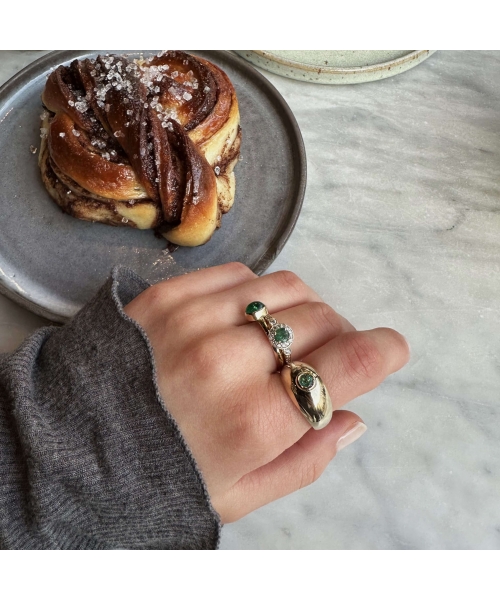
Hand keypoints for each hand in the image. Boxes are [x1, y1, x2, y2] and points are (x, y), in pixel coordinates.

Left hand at [124, 263, 409, 522]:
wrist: (70, 445)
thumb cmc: (156, 477)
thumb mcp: (237, 495)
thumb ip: (304, 460)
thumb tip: (352, 419)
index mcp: (250, 422)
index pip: (344, 367)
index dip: (381, 352)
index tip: (391, 348)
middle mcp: (226, 361)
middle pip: (321, 319)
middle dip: (338, 336)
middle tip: (323, 356)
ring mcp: (192, 319)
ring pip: (286, 287)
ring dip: (303, 309)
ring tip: (284, 336)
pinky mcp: (165, 294)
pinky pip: (240, 274)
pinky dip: (258, 294)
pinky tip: (244, 320)